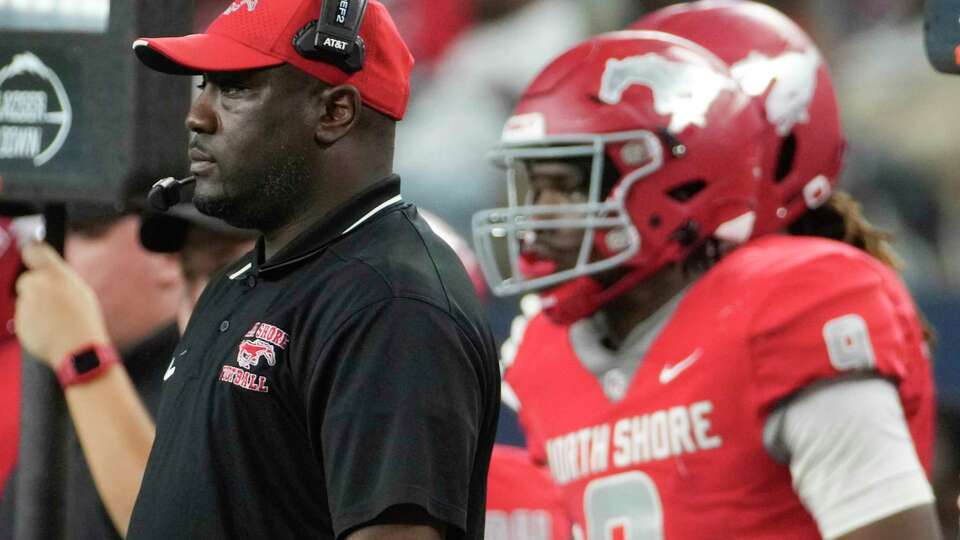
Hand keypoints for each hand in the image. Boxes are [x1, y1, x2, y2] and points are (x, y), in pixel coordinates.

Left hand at [15, 242, 109, 367]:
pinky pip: (23, 320)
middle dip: (34, 290)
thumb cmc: (84, 322)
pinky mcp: (20, 322)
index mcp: (57, 275)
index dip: (31, 252)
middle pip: (27, 280)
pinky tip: (48, 331)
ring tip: (55, 321)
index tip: (30, 252)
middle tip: (52, 304)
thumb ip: (60, 280)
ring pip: (25, 301)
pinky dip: (32, 325)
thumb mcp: (80, 292)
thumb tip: (47, 273)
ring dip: (35, 309)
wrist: (79, 350)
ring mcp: (27, 304)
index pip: (35, 252)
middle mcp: (39, 285)